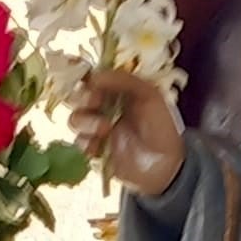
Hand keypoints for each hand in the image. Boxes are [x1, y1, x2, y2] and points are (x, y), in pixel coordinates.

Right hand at [70, 68, 184, 196]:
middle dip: (83, 99)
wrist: (165, 165)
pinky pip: (78, 143)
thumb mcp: (150, 95)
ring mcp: (97, 129)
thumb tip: (94, 76)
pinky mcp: (94, 150)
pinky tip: (98, 147)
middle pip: (76, 97)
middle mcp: (103, 107)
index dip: (87, 80)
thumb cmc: (161, 127)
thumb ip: (124, 80)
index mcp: (115, 90)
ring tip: (105, 129)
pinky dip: (84, 143)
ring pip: (75, 119)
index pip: (90, 78)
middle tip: (96, 104)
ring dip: (85, 122)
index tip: (93, 84)